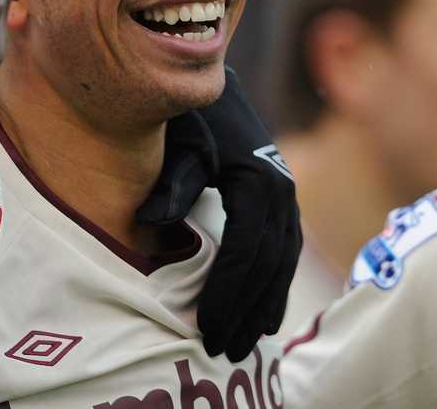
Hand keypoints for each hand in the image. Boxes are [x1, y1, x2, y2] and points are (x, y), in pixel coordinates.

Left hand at [137, 66, 300, 361]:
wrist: (215, 86)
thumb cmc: (190, 114)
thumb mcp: (179, 142)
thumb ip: (171, 183)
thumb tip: (150, 222)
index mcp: (259, 183)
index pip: (245, 253)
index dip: (227, 294)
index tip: (207, 327)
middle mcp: (282, 192)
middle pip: (268, 267)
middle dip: (246, 311)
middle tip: (224, 349)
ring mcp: (286, 196)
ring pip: (283, 263)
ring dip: (265, 306)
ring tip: (246, 344)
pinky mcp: (282, 198)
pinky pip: (286, 251)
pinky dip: (276, 285)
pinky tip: (266, 313)